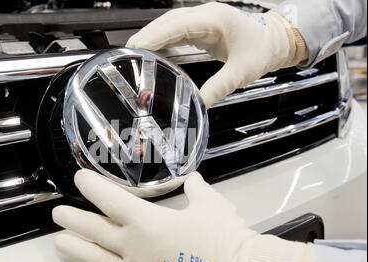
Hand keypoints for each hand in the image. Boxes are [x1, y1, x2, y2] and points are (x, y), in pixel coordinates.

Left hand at [53, 169, 315, 261]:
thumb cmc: (223, 241)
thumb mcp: (211, 205)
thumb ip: (197, 190)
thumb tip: (194, 180)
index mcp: (148, 222)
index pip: (110, 199)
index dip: (92, 186)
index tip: (79, 179)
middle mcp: (135, 248)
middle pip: (96, 231)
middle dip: (74, 220)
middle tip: (58, 214)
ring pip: (98, 260)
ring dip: (76, 250)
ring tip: (59, 243)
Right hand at [126, 2, 307, 107]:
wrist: (275, 39)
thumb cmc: (262, 49)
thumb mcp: (241, 72)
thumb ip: (218, 87)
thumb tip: (199, 104)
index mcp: (215, 20)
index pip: (177, 24)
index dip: (154, 35)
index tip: (136, 46)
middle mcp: (206, 15)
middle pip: (168, 21)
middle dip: (147, 36)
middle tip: (127, 53)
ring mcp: (203, 19)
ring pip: (170, 24)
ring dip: (153, 37)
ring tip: (135, 54)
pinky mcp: (203, 26)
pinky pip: (177, 30)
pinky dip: (163, 40)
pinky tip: (154, 52)